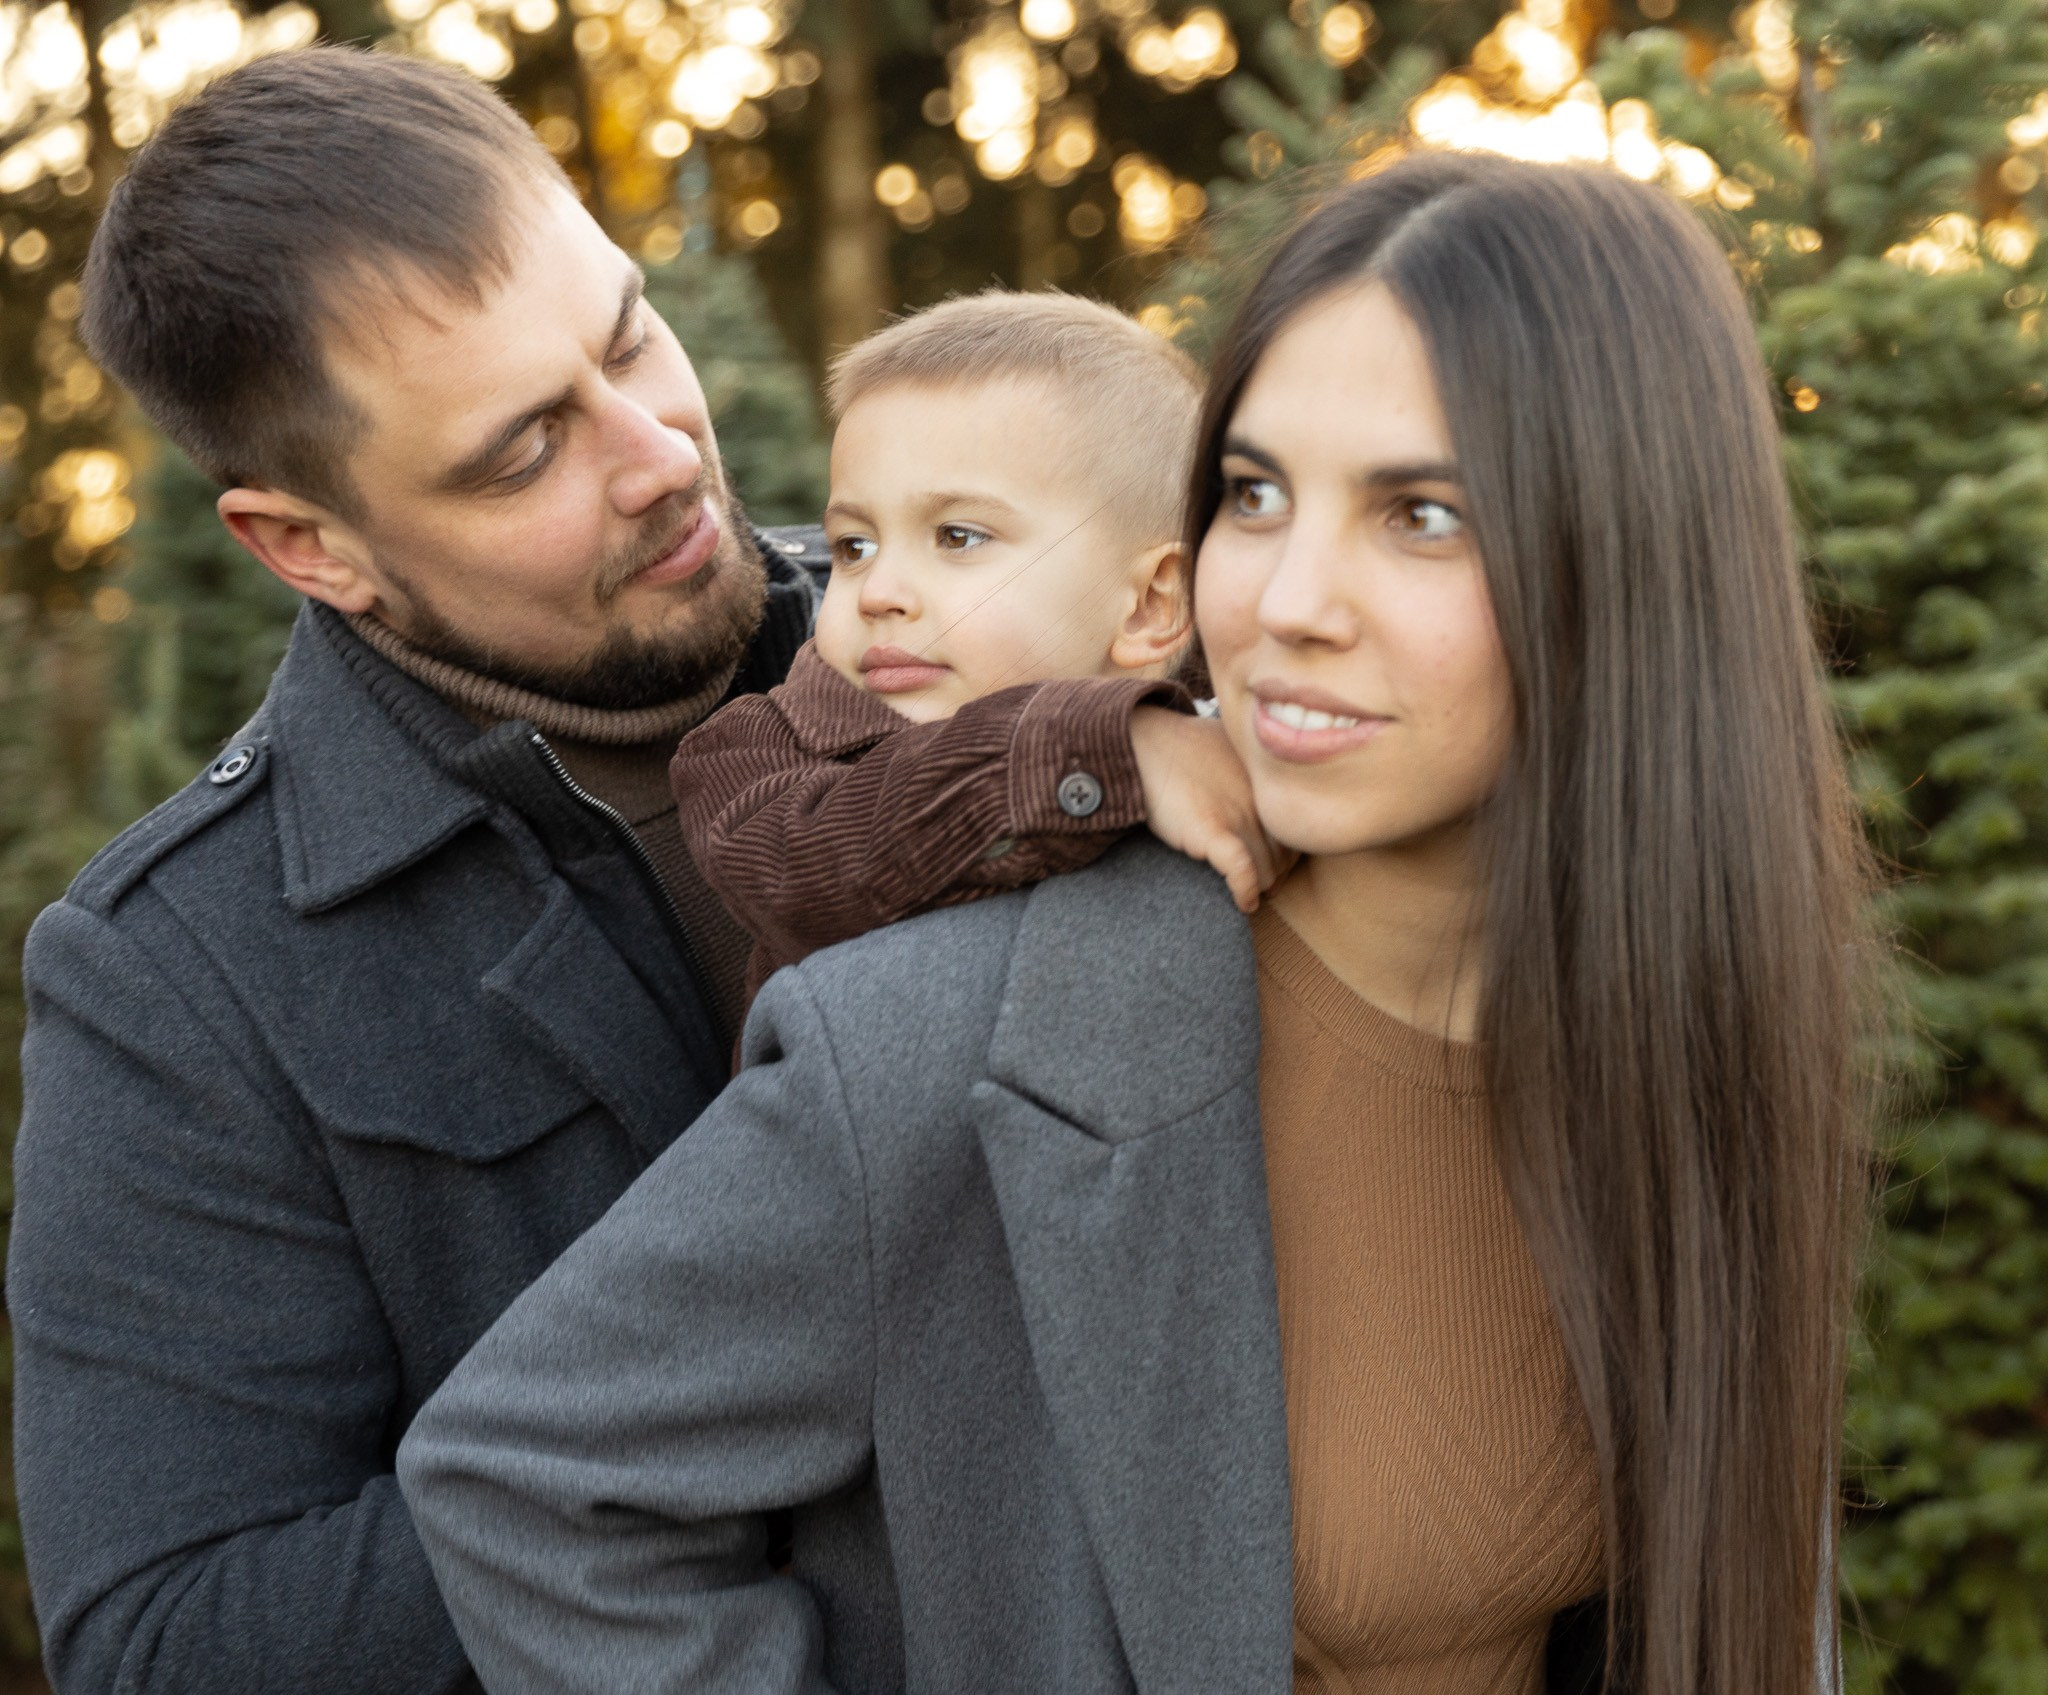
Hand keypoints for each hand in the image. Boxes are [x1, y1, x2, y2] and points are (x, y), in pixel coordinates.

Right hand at [1130, 707, 1291, 912]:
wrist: (1142, 744)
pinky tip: (1244, 902)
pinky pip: (1243, 871)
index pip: (1294, 830)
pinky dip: (1246, 892)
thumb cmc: (1179, 745)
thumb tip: (1257, 781)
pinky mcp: (1212, 831)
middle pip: (1285, 854)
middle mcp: (1260, 798)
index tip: (1276, 864)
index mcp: (1267, 781)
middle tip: (1261, 885)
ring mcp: (1238, 814)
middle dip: (1275, 873)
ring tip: (1250, 894)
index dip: (1287, 853)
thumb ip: (1250, 768)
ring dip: (1261, 887)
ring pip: (1269, 869)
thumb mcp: (1229, 747)